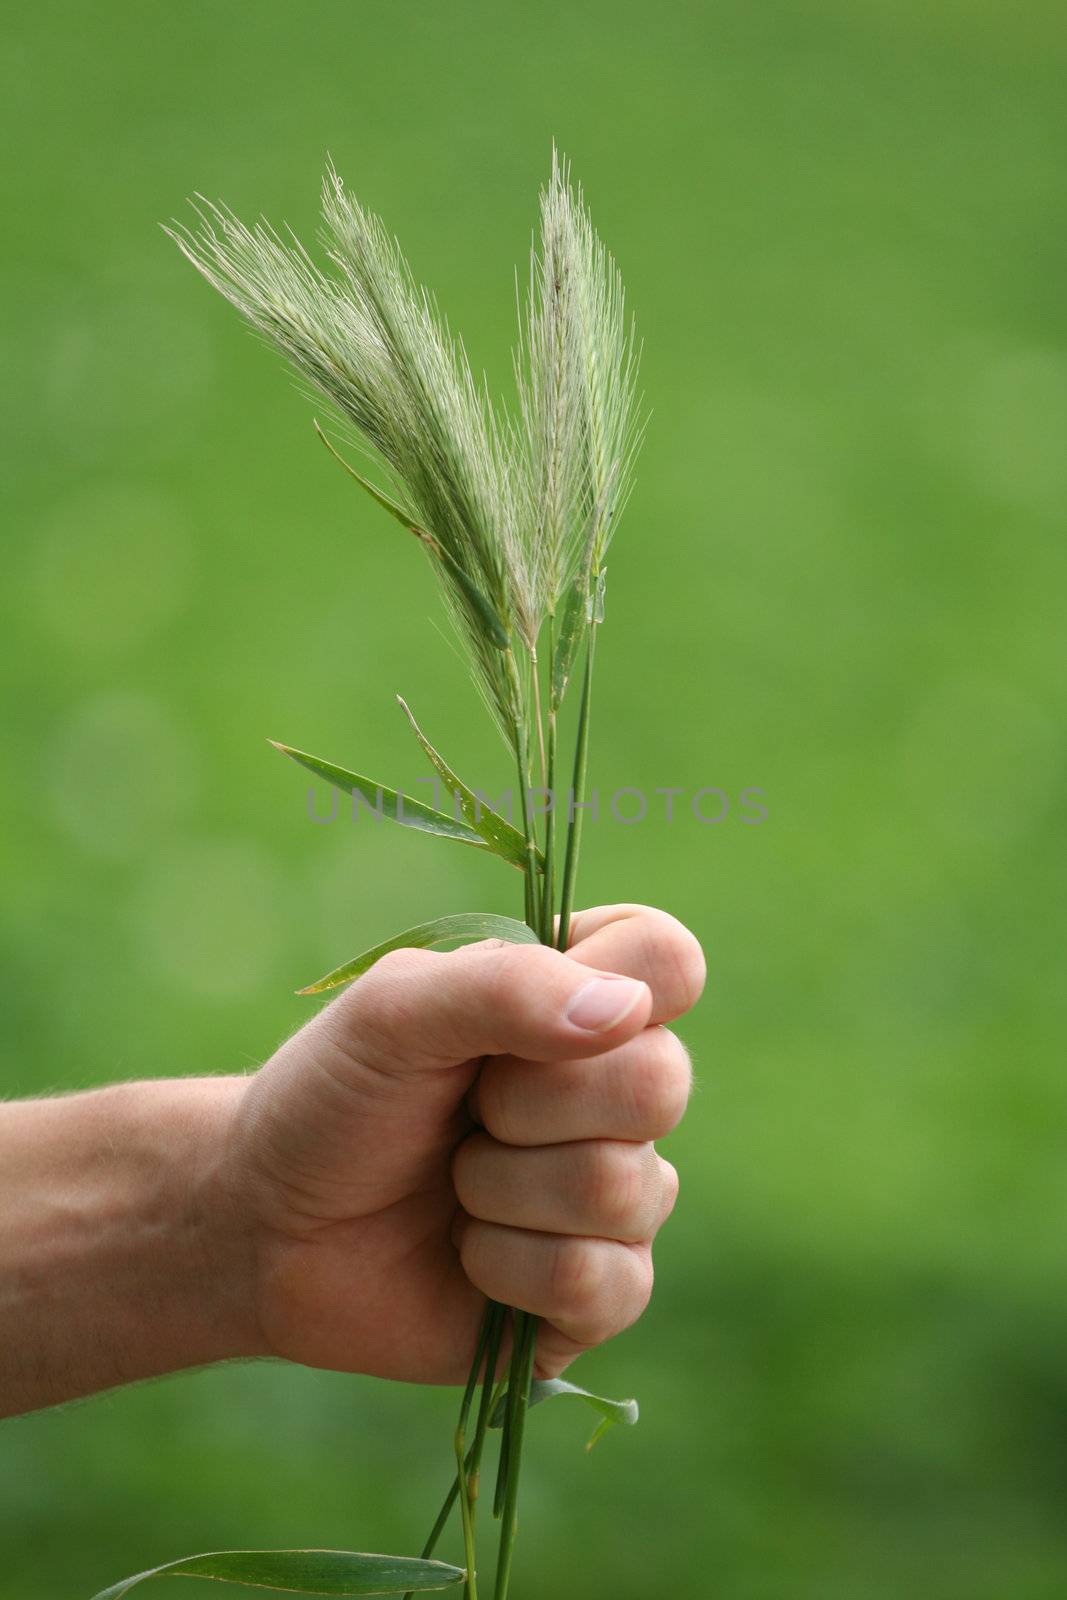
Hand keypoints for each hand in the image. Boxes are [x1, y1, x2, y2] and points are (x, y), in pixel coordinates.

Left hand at [220, 904, 703, 1381]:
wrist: (266, 1227)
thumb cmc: (332, 1098)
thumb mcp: (392, 1013)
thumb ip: (505, 986)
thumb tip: (627, 1010)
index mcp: (578, 1002)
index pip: (669, 962)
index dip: (613, 985)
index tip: (522, 1014)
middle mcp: (613, 1096)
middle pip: (662, 1081)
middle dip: (530, 1104)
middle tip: (464, 1110)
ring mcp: (615, 1196)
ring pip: (629, 1188)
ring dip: (503, 1189)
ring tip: (452, 1185)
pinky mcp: (597, 1294)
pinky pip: (604, 1282)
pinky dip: (509, 1267)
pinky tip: (468, 1256)